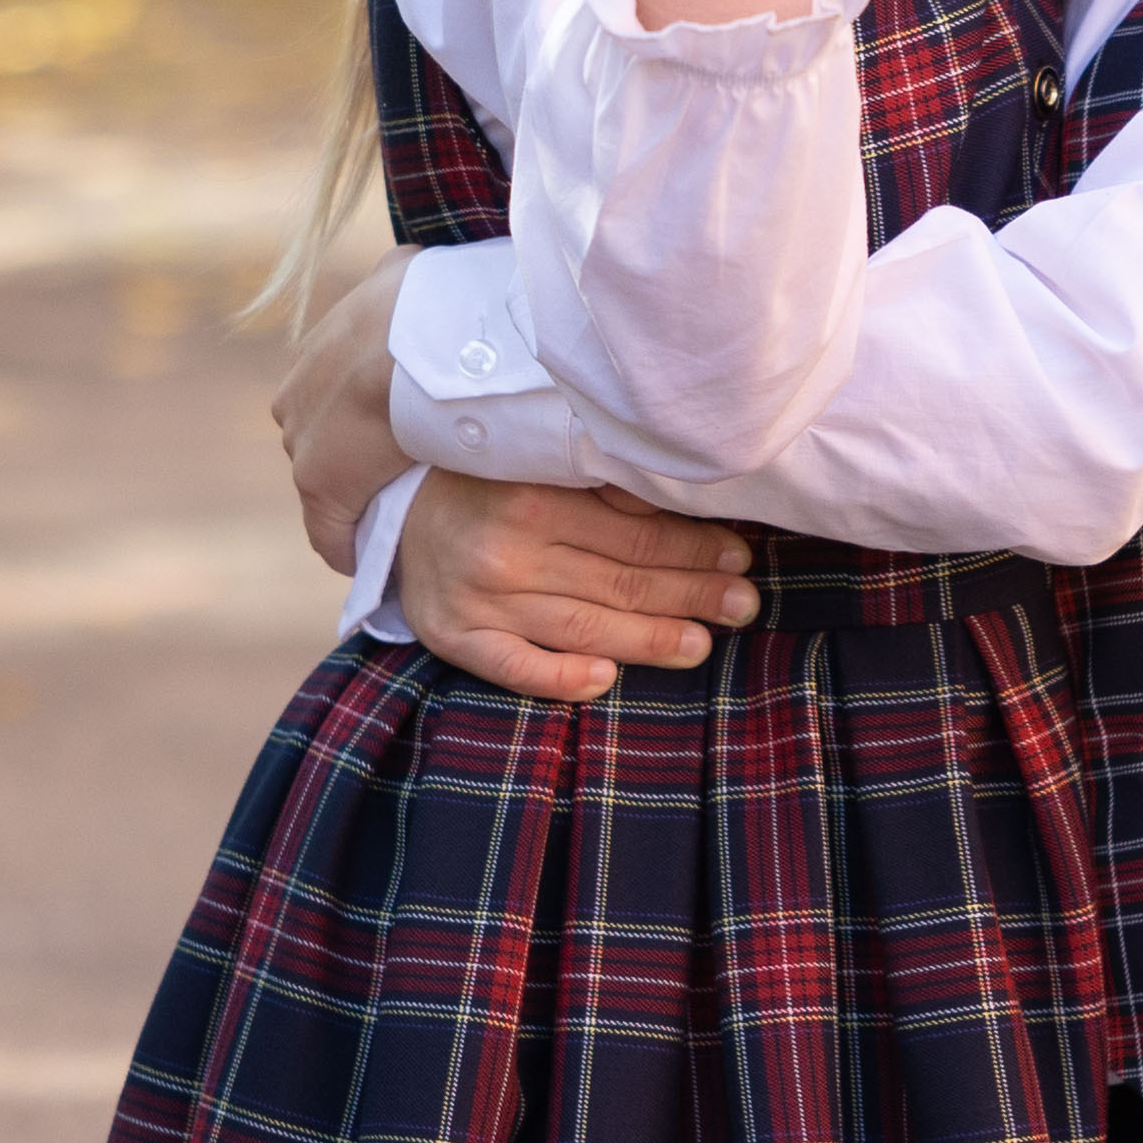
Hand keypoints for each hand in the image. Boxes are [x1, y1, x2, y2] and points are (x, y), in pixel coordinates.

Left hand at [273, 247, 414, 573]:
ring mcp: (305, 440)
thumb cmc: (434, 304)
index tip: (395, 430)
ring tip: (388, 517)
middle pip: (324, 433)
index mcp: (317, 348)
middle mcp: (298, 392)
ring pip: (326, 479)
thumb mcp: (408, 271)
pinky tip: (366, 559)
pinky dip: (347, 544)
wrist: (429, 345)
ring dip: (353, 496)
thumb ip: (401, 276)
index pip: (333, 391)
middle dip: (354, 451)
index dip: (365, 413)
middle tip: (398, 472)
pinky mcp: (320, 487)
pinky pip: (331, 529)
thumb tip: (407, 266)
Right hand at [398, 469, 760, 700]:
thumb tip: (686, 503)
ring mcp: (478, 598)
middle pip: (618, 581)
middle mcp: (506, 549)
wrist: (399, 506)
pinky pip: (513, 667)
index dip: (694, 548)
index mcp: (535, 495)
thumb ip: (604, 486)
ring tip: (700, 645)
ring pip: (582, 627)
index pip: (634, 533)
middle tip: (744, 606)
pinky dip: (559, 677)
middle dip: (691, 595)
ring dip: (649, 639)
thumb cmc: (492, 481)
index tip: (740, 558)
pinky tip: (605, 678)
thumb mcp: (543, 464)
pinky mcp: (452, 636)